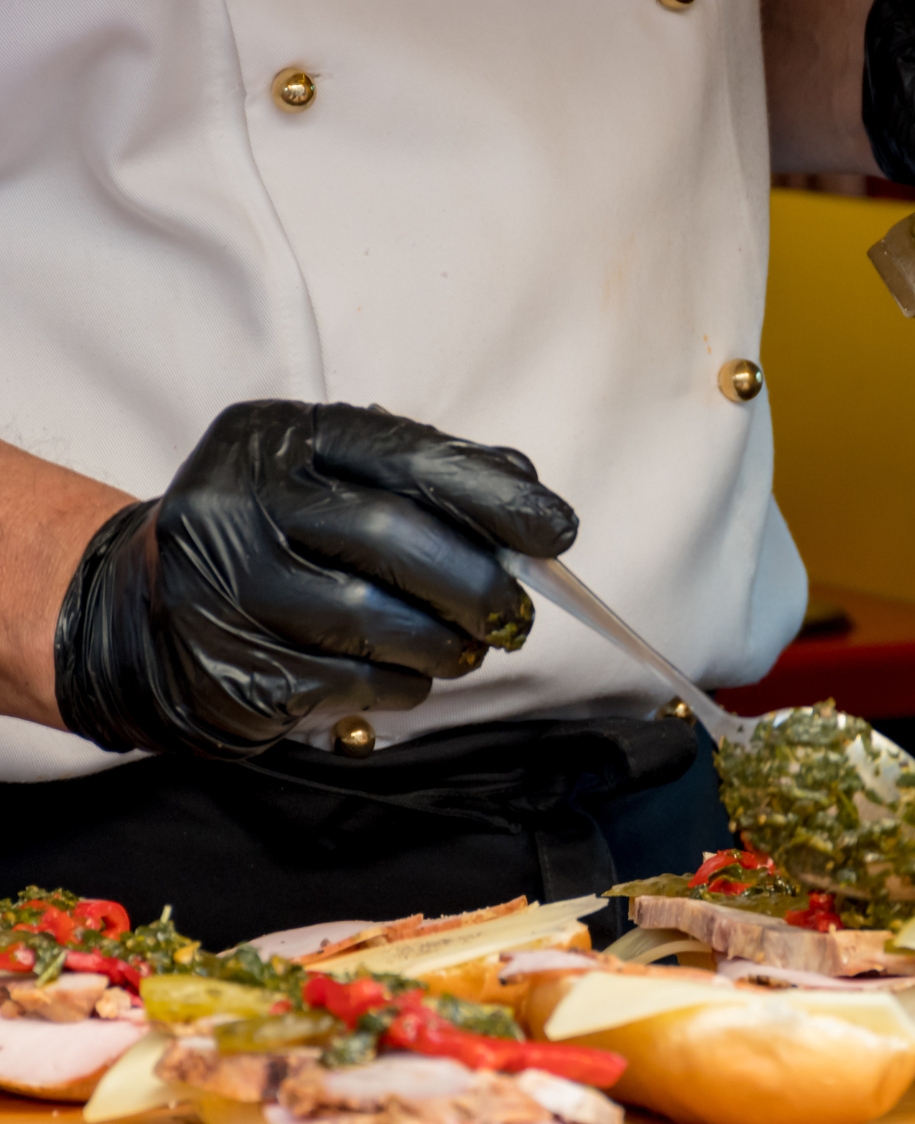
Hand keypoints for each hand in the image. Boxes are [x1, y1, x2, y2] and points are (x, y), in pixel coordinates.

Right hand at [54, 401, 576, 758]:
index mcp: (275, 438)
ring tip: (466, 649)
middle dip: (478, 585)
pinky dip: (402, 685)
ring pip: (375, 622)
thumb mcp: (331, 479)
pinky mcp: (232, 668)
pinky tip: (408, 677)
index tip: (558, 533)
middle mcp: (238, 502)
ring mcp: (226, 588)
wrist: (147, 614)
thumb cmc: (274, 538)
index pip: (405, 457)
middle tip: (516, 615)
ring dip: (446, 645)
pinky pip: (350, 683)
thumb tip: (529, 492)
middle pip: (394, 540)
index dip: (493, 496)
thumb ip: (426, 476)